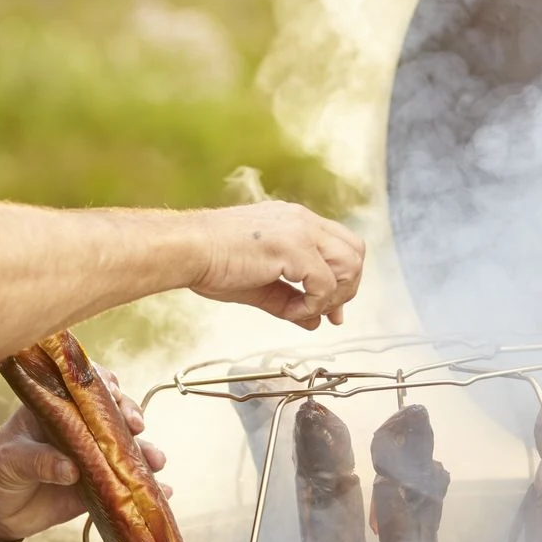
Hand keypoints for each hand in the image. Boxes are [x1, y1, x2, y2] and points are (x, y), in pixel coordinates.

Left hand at [0, 366, 166, 541]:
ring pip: (125, 449)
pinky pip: (125, 484)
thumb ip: (38, 461)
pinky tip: (165, 491)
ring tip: (156, 461)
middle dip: (130, 416)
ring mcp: (90, 457)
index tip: (114, 392)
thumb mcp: (9, 461)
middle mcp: (78, 428)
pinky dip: (146, 488)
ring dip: (145, 452)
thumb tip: (71, 469)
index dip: (103, 384)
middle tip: (136, 426)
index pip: (83, 386)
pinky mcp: (97, 487)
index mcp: (55, 407)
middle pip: (112, 413)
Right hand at [188, 202, 364, 329]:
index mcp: (294, 222)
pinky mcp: (294, 247)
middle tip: (327, 313)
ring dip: (335, 295)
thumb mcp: (258, 285)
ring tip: (307, 311)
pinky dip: (315, 305)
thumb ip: (290, 301)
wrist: (186, 249)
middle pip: (355, 251)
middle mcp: (302, 220)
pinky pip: (325, 284)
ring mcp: (300, 230)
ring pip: (350, 263)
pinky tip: (292, 313)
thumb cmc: (210, 262)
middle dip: (347, 288)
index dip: (343, 280)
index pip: (340, 246)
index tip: (330, 309)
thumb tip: (314, 321)